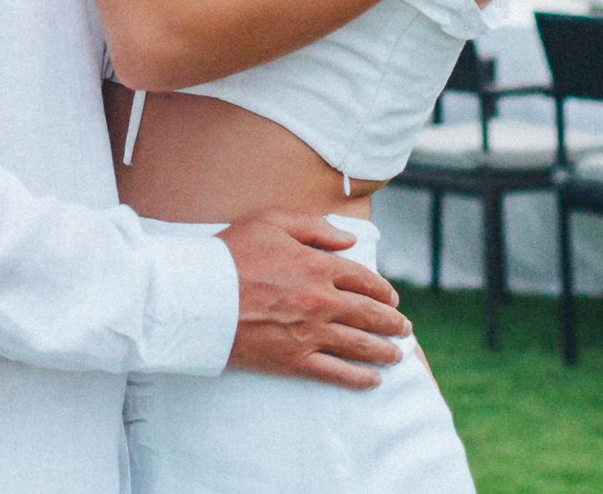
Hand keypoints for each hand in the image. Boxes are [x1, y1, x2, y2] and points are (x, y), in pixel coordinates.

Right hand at [219, 212, 410, 386]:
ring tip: (398, 355)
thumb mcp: (271, 222)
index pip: (362, 279)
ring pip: (359, 345)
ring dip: (384, 350)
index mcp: (317, 266)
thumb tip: (349, 240)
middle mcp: (321, 301)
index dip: (381, 290)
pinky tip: (373, 381)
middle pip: (368, 314)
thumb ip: (314, 227)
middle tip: (404, 328)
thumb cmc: (230, 254)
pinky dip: (359, 379)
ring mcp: (310, 333)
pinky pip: (336, 373)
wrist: (199, 297)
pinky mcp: (295, 360)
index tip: (391, 299)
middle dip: (391, 322)